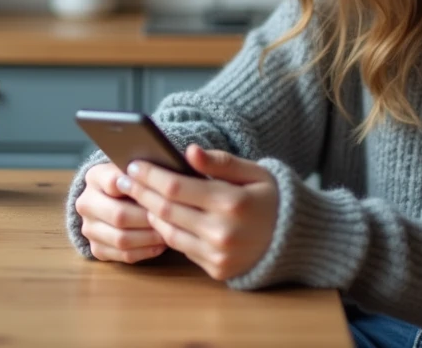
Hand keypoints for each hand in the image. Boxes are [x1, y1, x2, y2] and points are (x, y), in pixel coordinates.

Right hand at [75, 162, 168, 263]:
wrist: (113, 199)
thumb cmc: (134, 181)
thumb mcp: (136, 169)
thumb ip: (146, 171)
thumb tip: (169, 176)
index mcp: (95, 176)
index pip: (115, 182)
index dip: (140, 188)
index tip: (162, 190)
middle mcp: (86, 203)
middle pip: (119, 215)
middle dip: (148, 218)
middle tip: (171, 218)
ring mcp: (89, 228)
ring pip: (121, 239)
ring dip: (149, 238)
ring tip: (169, 232)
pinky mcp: (97, 248)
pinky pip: (123, 255)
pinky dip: (146, 251)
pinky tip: (161, 245)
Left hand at [118, 145, 279, 280]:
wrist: (295, 239)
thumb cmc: (273, 198)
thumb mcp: (255, 172)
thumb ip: (221, 162)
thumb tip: (189, 152)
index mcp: (232, 203)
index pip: (176, 187)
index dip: (151, 175)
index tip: (135, 164)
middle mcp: (222, 232)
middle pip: (166, 210)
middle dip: (142, 192)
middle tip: (126, 178)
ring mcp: (218, 255)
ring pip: (168, 232)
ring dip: (150, 212)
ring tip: (139, 195)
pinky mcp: (216, 270)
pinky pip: (182, 248)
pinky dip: (168, 231)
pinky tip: (161, 216)